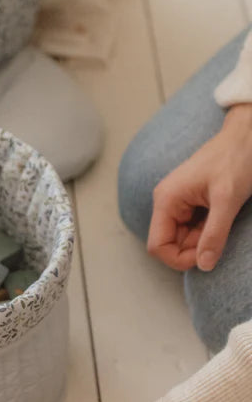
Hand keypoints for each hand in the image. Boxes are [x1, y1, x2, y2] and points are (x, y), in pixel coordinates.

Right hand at [147, 103, 251, 271]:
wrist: (248, 135)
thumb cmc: (236, 158)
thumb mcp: (228, 199)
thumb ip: (214, 234)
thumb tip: (204, 266)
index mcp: (167, 200)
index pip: (158, 246)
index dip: (180, 258)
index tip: (206, 256)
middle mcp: (167, 202)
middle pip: (170, 244)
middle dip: (194, 249)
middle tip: (220, 236)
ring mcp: (178, 203)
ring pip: (183, 238)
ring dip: (203, 240)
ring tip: (223, 221)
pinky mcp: (190, 203)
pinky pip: (193, 228)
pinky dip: (208, 231)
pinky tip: (222, 217)